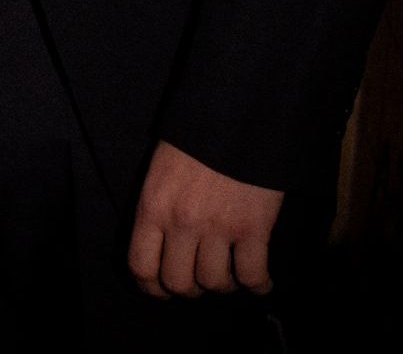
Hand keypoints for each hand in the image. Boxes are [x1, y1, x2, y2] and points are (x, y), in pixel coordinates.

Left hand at [128, 140, 284, 298]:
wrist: (237, 113)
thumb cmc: (197, 136)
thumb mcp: (163, 166)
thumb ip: (159, 204)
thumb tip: (161, 241)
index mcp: (153, 204)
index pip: (141, 265)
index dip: (152, 287)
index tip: (161, 289)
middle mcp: (182, 221)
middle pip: (179, 283)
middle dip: (190, 287)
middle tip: (199, 278)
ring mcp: (218, 227)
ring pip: (215, 283)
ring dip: (222, 283)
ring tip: (229, 272)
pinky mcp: (253, 228)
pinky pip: (252, 276)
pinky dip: (259, 285)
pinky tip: (260, 282)